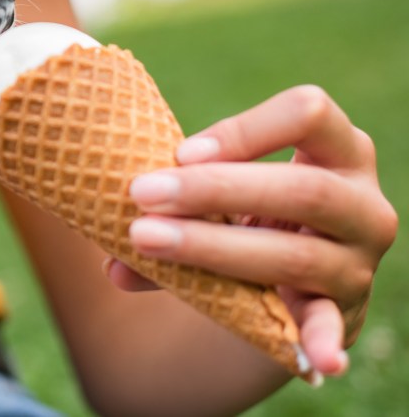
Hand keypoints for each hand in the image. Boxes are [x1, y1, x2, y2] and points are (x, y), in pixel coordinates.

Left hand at [105, 86, 397, 376]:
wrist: (290, 273)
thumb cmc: (248, 209)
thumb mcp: (224, 193)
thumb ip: (174, 206)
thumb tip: (111, 263)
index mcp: (339, 148)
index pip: (307, 114)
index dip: (245, 130)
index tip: (179, 152)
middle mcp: (362, 203)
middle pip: (302, 189)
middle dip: (215, 189)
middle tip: (141, 193)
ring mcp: (358, 260)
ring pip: (296, 254)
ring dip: (215, 248)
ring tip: (146, 242)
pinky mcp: (344, 311)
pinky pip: (332, 324)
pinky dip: (322, 341)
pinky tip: (316, 359)